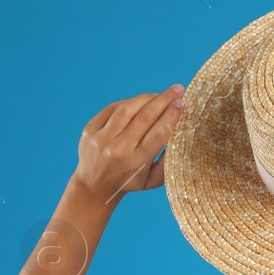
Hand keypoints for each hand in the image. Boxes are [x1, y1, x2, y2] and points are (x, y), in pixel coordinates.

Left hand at [74, 84, 185, 205]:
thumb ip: (168, 162)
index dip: (173, 116)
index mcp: (137, 162)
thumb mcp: (153, 180)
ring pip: (128, 109)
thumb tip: (180, 135)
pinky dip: (129, 102)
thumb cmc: (130, 181)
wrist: (94, 185)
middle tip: (177, 89)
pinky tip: (140, 101)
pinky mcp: (90, 129)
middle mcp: (119, 149)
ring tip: (159, 94)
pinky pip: (112, 109)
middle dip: (164, 100)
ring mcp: (102, 138)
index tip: (183, 104)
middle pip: (145, 117)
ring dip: (146, 98)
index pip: (159, 133)